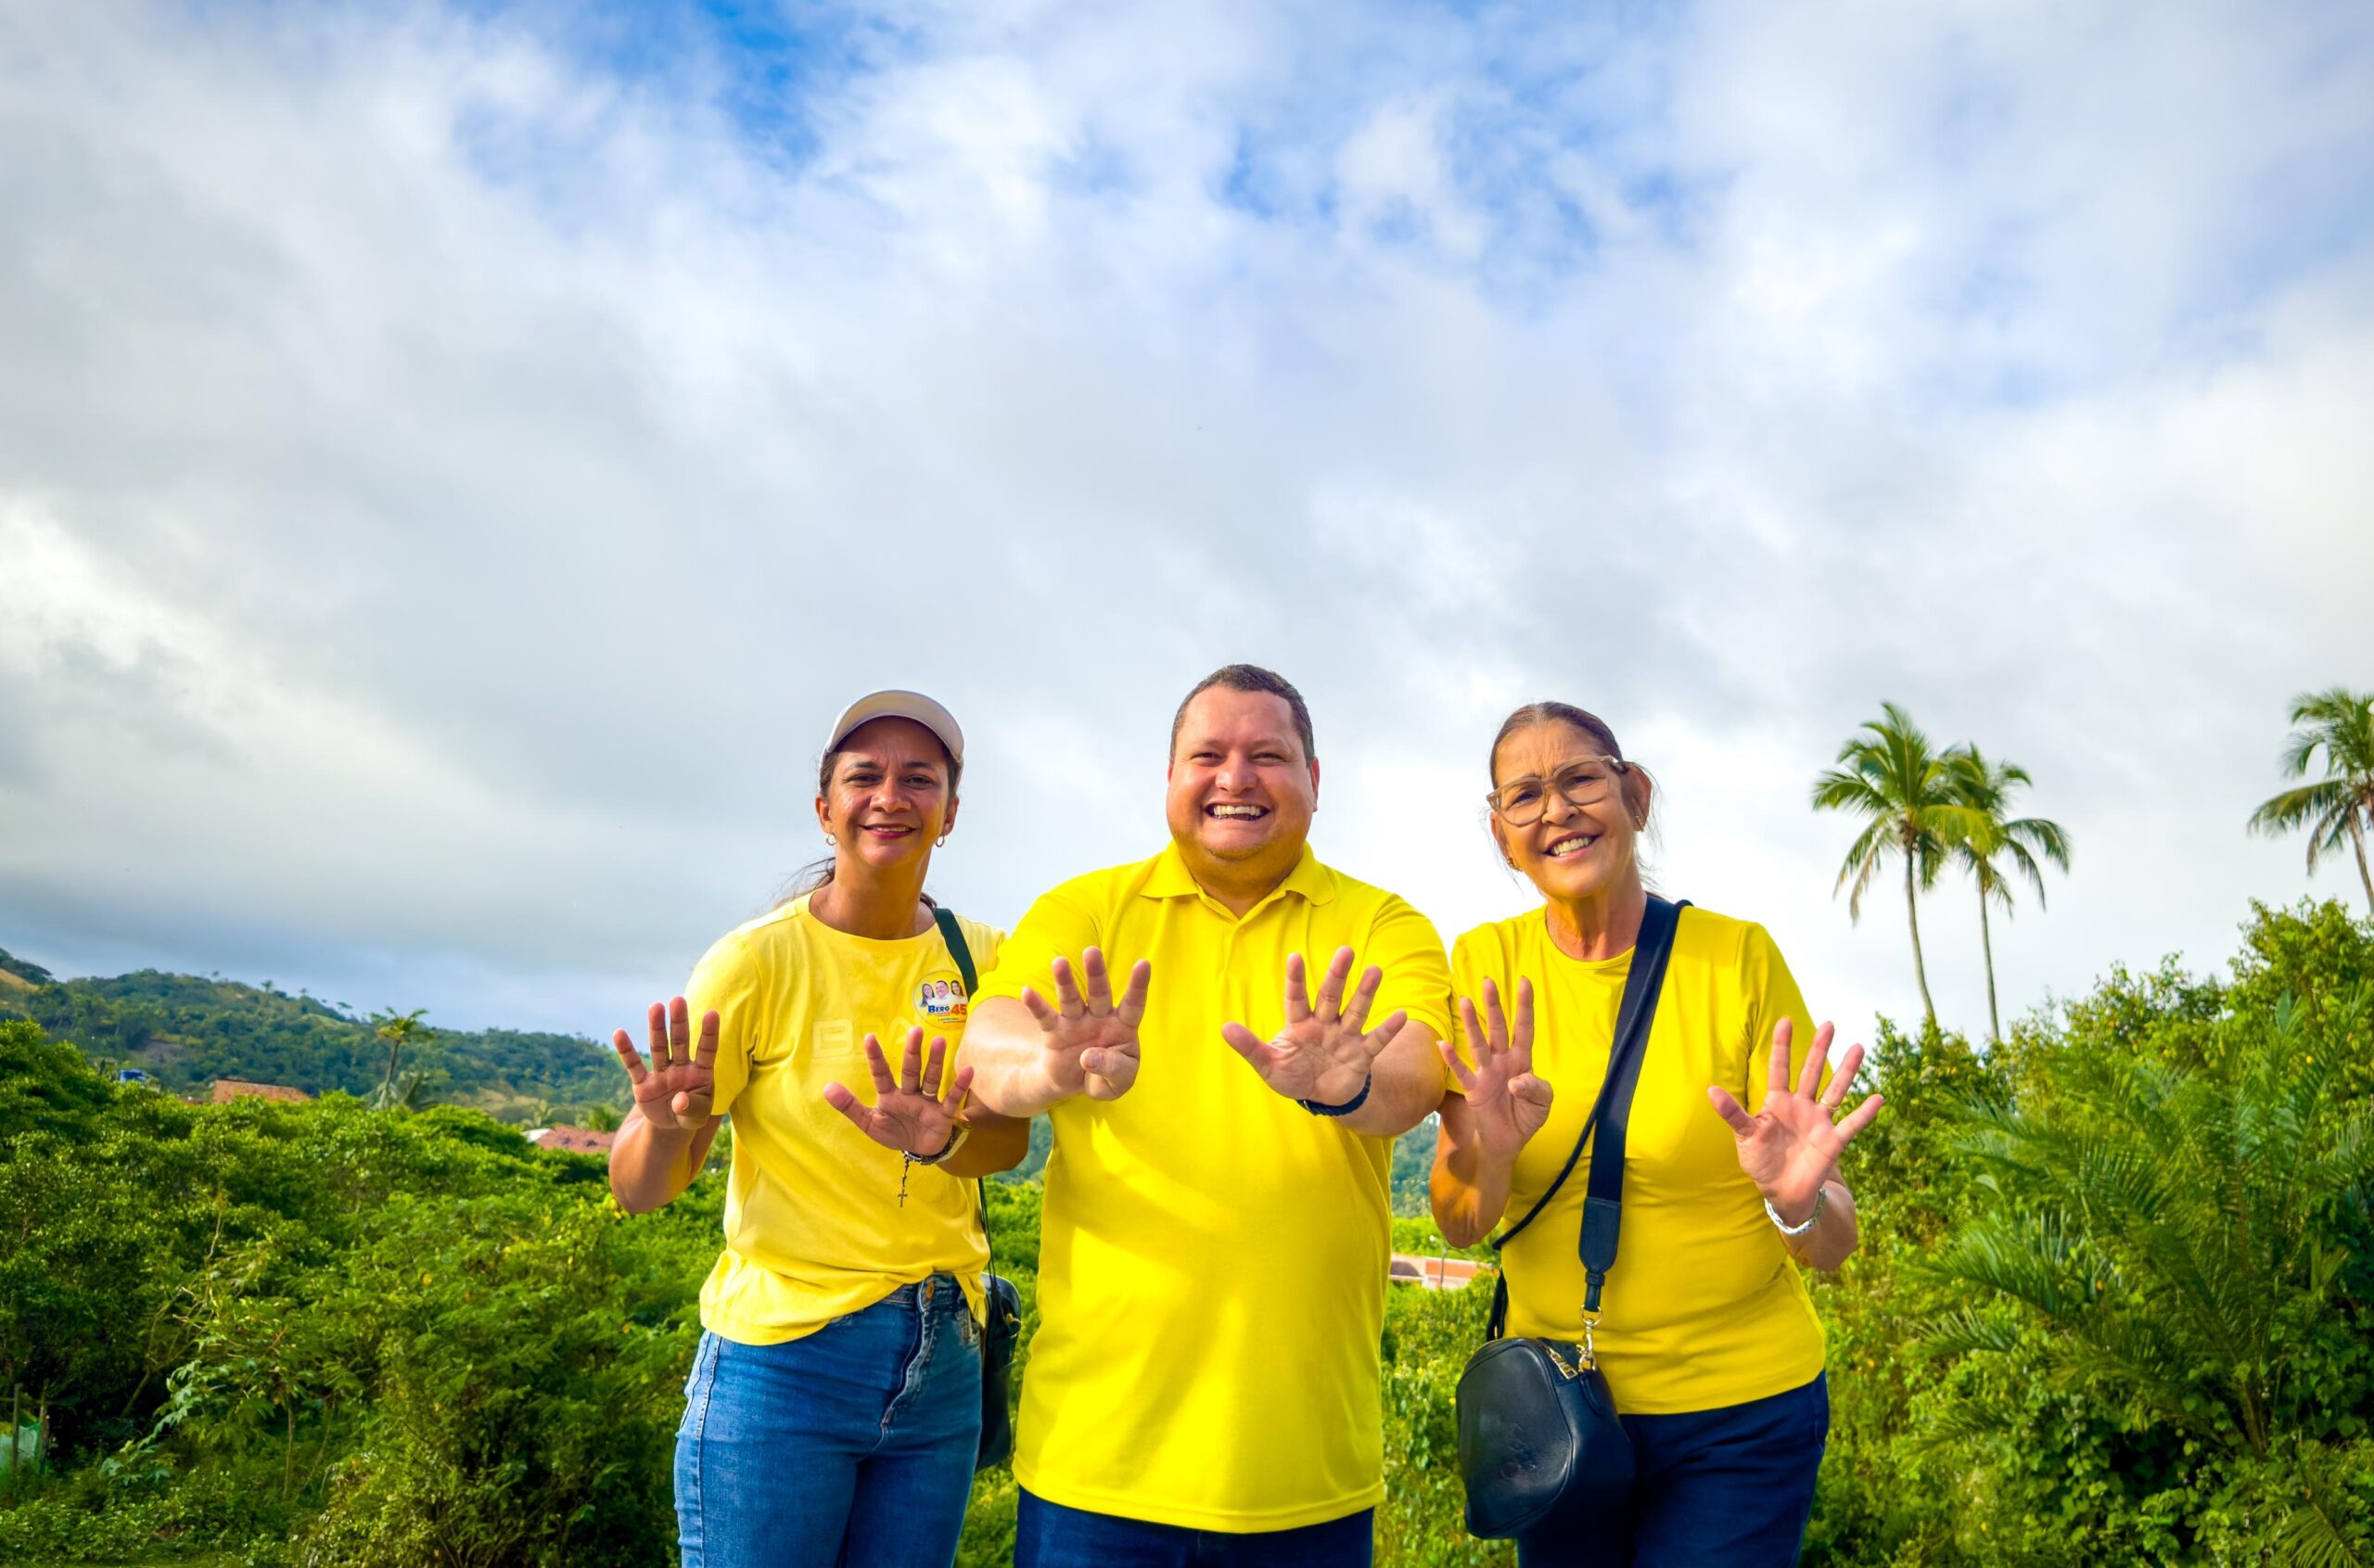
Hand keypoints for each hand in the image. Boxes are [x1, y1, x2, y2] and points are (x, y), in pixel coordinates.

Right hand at [612, 997, 716, 1132]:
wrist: (670, 1125)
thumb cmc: (690, 1115)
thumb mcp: (697, 1118)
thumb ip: (692, 1109)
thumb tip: (679, 1101)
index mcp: (701, 1073)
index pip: (707, 1050)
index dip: (709, 1033)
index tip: (712, 1013)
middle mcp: (681, 1067)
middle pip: (680, 1042)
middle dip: (679, 1022)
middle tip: (677, 999)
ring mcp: (661, 1073)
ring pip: (659, 1048)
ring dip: (657, 1028)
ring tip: (655, 1006)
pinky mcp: (643, 1084)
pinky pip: (634, 1066)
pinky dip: (626, 1051)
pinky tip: (619, 1033)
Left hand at [823, 1028, 972, 1156]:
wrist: (920, 1151)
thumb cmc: (894, 1132)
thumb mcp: (869, 1123)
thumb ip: (849, 1106)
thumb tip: (826, 1088)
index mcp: (889, 1095)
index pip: (881, 1073)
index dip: (875, 1057)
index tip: (869, 1037)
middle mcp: (909, 1093)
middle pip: (910, 1070)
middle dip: (912, 1051)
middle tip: (915, 1030)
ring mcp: (927, 1102)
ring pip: (931, 1079)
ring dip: (935, 1061)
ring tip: (940, 1041)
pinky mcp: (943, 1114)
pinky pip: (952, 1099)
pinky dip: (959, 1086)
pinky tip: (968, 1070)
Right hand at [1020, 948, 1149, 1101]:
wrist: (1077, 1083)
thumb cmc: (1106, 1077)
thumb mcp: (1117, 1082)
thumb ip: (1112, 1069)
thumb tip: (1088, 1056)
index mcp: (1123, 1026)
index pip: (1133, 1004)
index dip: (1138, 986)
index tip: (1143, 964)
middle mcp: (1100, 1018)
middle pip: (1099, 993)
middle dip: (1096, 973)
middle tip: (1091, 951)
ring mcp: (1076, 1022)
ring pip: (1071, 999)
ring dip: (1065, 982)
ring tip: (1059, 963)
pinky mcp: (1054, 1032)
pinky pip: (1045, 1017)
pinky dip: (1036, 1005)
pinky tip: (1027, 992)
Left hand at [1222, 948, 1405, 1106]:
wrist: (1321, 1097)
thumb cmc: (1292, 1075)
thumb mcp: (1269, 1065)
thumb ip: (1250, 1047)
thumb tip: (1224, 1028)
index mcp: (1299, 1024)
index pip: (1296, 997)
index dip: (1295, 979)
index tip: (1294, 956)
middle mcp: (1324, 1024)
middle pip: (1330, 996)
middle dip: (1337, 975)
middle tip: (1345, 951)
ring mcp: (1345, 1037)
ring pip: (1356, 1011)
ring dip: (1365, 992)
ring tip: (1375, 970)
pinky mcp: (1361, 1054)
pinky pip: (1376, 1040)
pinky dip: (1387, 1029)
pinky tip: (1400, 1015)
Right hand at [1441, 977, 1552, 1163]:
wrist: (1508, 1142)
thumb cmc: (1527, 1116)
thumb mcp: (1543, 1103)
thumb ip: (1536, 1088)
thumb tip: (1516, 1081)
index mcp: (1522, 1060)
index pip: (1524, 1029)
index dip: (1525, 1006)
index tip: (1525, 982)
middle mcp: (1502, 1061)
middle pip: (1498, 1029)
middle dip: (1494, 1006)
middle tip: (1488, 981)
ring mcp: (1486, 1073)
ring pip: (1479, 1044)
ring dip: (1473, 1024)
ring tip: (1467, 1002)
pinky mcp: (1474, 1090)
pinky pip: (1462, 1072)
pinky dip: (1452, 1060)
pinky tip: (1443, 1045)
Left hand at [1706, 1019, 1882, 1222]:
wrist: (1781, 1190)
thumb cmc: (1760, 1160)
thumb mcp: (1744, 1135)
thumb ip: (1732, 1113)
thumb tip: (1710, 1090)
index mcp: (1777, 1102)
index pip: (1780, 1068)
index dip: (1782, 1046)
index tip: (1785, 1021)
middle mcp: (1801, 1107)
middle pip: (1811, 1072)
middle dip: (1819, 1049)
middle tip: (1829, 1024)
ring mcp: (1819, 1122)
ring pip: (1835, 1091)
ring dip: (1846, 1071)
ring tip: (1858, 1048)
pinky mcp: (1832, 1141)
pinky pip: (1851, 1124)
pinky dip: (1864, 1113)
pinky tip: (1878, 1097)